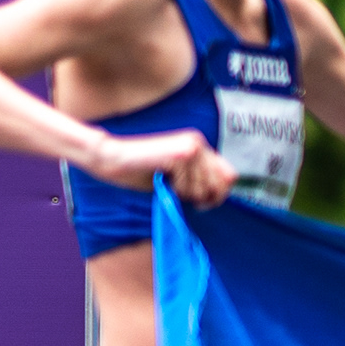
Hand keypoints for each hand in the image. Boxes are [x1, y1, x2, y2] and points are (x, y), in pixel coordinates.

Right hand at [92, 128, 236, 204]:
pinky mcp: (182, 154)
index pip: (230, 175)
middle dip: (202, 197)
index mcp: (200, 146)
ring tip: (167, 182)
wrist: (114, 159)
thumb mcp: (178, 178)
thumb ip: (199, 180)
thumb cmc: (141, 172)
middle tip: (180, 193)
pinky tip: (162, 179)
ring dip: (185, 193)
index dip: (219, 194)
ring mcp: (192, 146)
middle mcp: (199, 143)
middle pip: (220, 184)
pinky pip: (188, 186)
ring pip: (203, 188)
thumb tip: (221, 194)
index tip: (202, 202)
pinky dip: (175, 190)